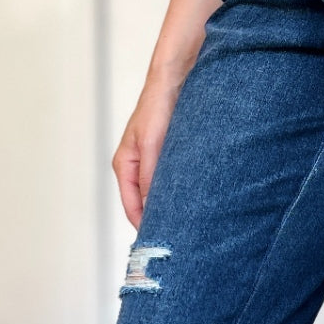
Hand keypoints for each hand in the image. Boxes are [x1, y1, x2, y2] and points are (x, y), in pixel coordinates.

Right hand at [111, 76, 182, 230]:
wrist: (175, 78)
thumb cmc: (158, 106)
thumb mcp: (153, 144)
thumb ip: (150, 177)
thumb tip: (152, 210)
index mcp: (125, 166)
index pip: (133, 208)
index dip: (146, 227)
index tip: (161, 245)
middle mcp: (138, 167)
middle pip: (146, 204)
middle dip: (161, 220)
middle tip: (181, 240)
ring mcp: (153, 161)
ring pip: (161, 193)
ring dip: (174, 206)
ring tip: (191, 225)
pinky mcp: (169, 155)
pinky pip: (174, 181)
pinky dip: (182, 191)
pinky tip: (197, 200)